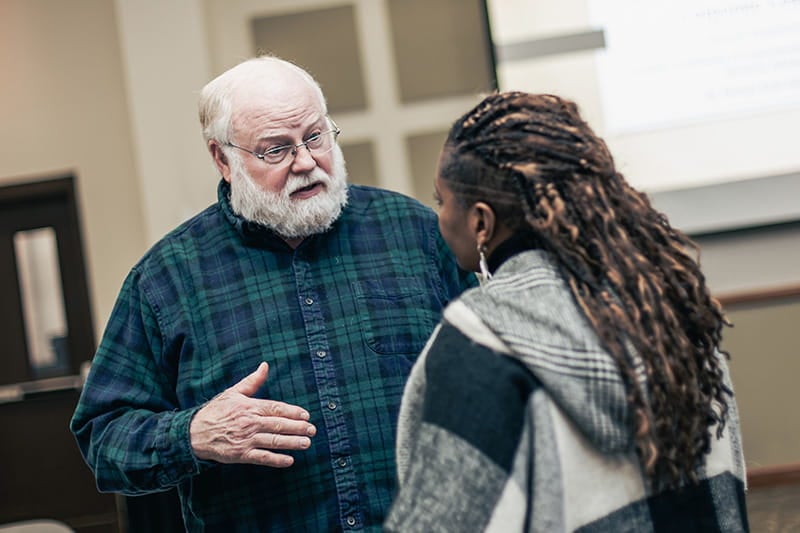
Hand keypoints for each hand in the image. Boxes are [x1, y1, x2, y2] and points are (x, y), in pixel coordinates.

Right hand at [190, 362, 315, 466]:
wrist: (194, 433)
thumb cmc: (216, 411)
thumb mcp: (233, 392)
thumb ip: (252, 381)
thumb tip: (265, 365)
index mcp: (249, 407)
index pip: (276, 408)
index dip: (293, 412)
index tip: (306, 415)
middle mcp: (249, 423)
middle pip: (278, 425)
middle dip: (298, 427)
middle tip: (312, 430)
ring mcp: (245, 439)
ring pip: (273, 441)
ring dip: (292, 443)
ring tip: (306, 443)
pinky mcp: (241, 454)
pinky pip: (262, 457)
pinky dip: (276, 459)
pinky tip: (289, 460)